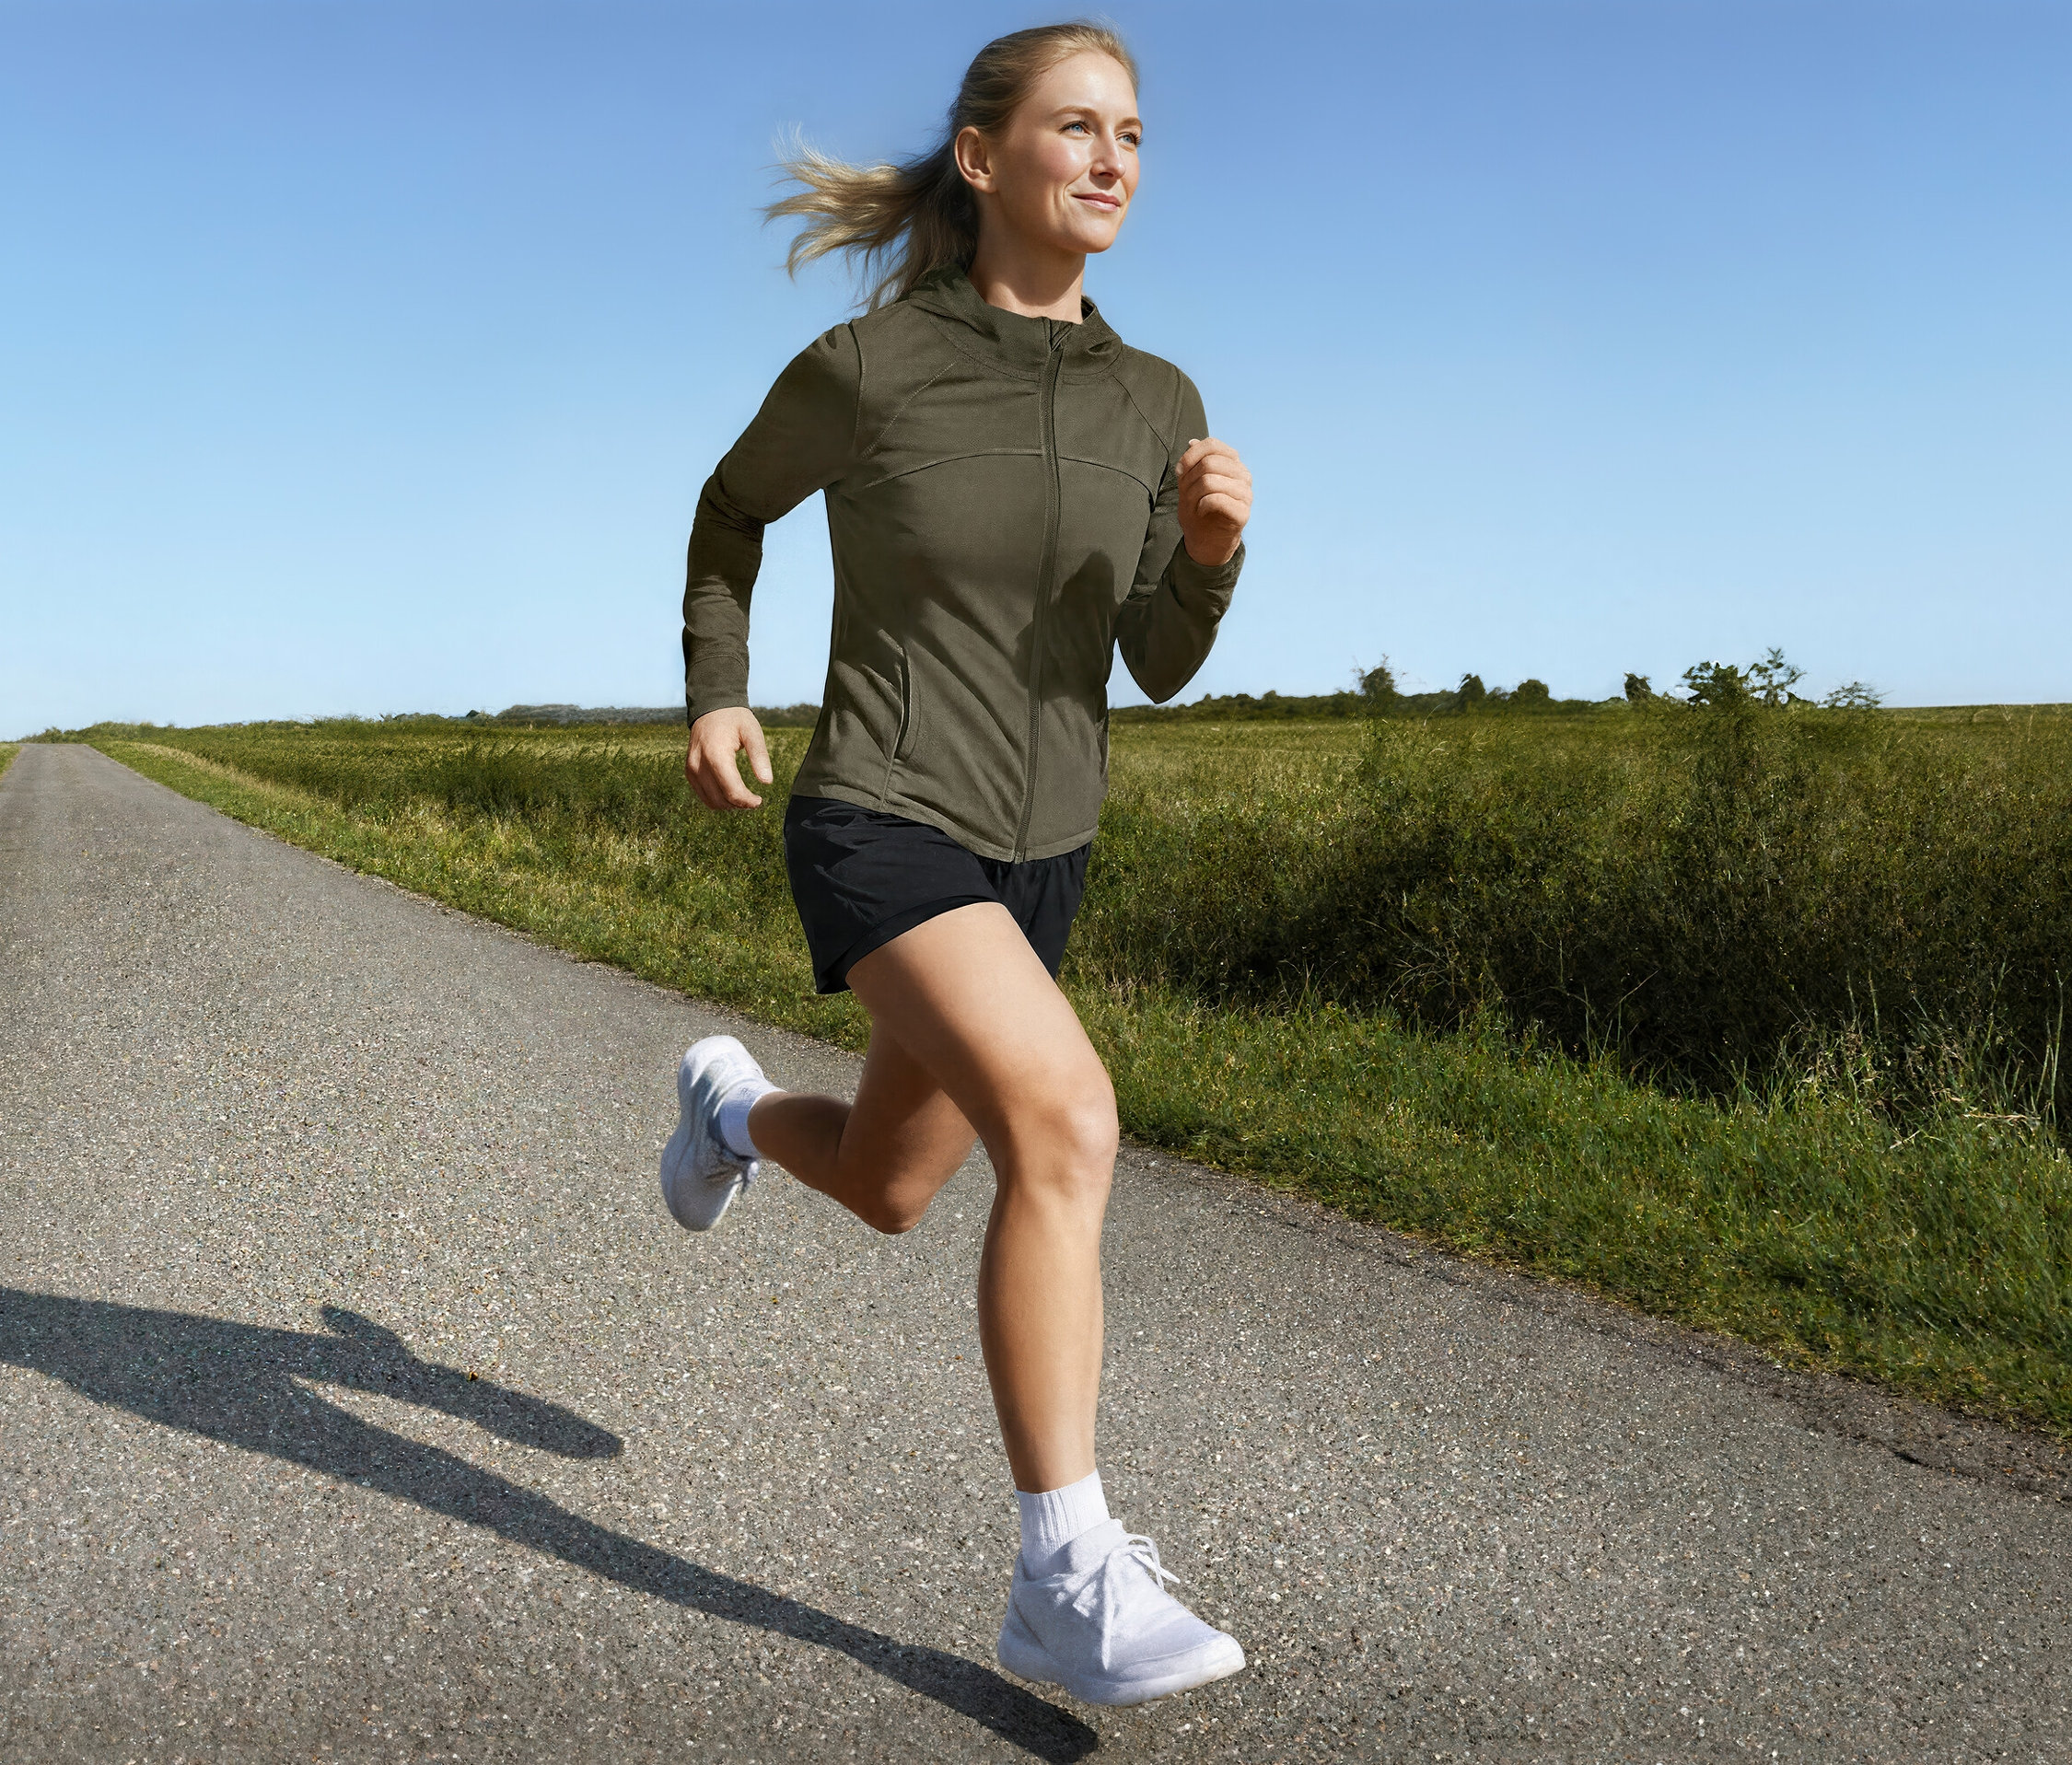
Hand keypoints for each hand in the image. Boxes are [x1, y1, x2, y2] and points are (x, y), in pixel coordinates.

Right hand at [685, 706, 772, 810]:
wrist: (711, 707)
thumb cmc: (734, 718)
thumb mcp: (753, 732)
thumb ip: (760, 756)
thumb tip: (767, 781)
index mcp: (716, 754)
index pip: (732, 791)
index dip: (747, 801)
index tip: (759, 800)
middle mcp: (699, 764)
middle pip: (721, 799)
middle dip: (740, 804)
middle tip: (754, 799)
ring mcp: (691, 769)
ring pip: (710, 801)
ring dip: (728, 804)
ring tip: (743, 796)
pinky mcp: (689, 771)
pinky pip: (703, 795)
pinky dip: (717, 799)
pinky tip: (730, 792)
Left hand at [1177, 436, 1251, 566]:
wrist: (1206, 540)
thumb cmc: (1198, 509)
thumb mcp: (1190, 482)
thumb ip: (1193, 462)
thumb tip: (1192, 442)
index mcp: (1232, 463)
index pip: (1212, 444)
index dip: (1191, 455)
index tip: (1180, 471)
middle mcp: (1243, 475)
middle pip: (1209, 462)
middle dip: (1190, 479)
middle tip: (1186, 494)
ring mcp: (1246, 494)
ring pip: (1210, 480)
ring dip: (1193, 494)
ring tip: (1194, 504)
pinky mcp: (1243, 513)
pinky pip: (1216, 499)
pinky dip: (1202, 505)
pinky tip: (1202, 511)